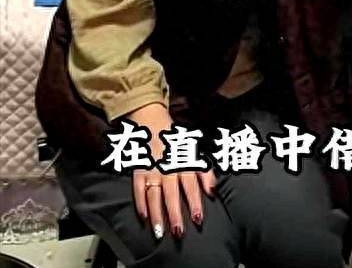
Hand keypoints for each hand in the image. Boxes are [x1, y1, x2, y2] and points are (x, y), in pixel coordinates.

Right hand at [128, 104, 215, 239]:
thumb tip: (213, 192)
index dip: (194, 202)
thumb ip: (205, 172)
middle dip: (175, 213)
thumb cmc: (176, 140)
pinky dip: (140, 202)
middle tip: (179, 232)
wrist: (152, 120)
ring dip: (157, 213)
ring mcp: (151, 168)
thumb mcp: (195, 151)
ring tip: (160, 232)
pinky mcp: (138, 169)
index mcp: (183, 161)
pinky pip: (138, 188)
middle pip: (171, 193)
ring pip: (154, 194)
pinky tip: (143, 217)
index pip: (190, 185)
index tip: (198, 219)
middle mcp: (168, 166)